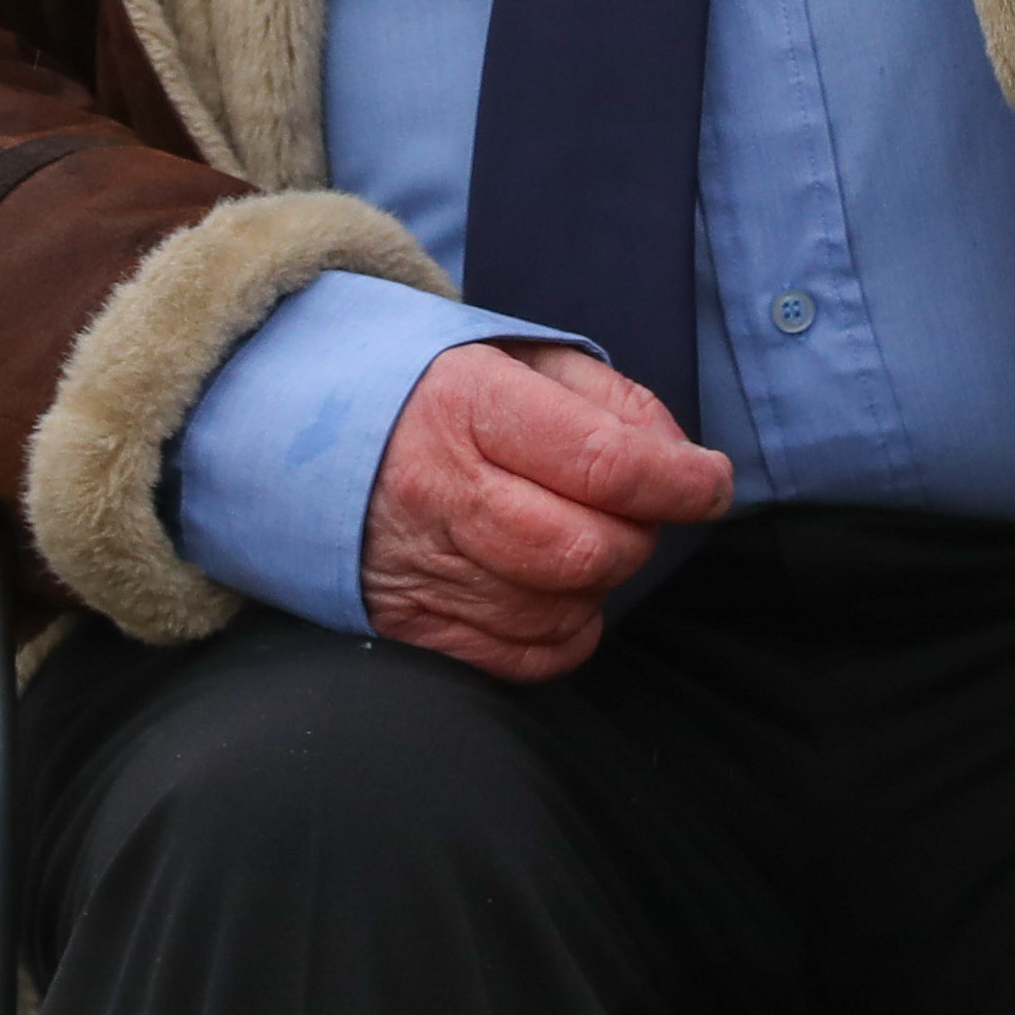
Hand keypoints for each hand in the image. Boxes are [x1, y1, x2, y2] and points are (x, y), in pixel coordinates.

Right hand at [355, 340, 729, 678]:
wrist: (303, 432)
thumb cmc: (439, 391)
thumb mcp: (521, 357)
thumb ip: (612, 401)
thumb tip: (681, 462)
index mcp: (469, 404)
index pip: (603, 462)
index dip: (679, 482)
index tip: (712, 483)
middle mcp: (440, 490)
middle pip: (586, 550)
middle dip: (640, 536)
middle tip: (638, 510)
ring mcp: (420, 565)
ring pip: (560, 610)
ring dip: (601, 584)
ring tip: (586, 538)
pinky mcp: (410, 623)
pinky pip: (523, 657)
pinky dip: (566, 632)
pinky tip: (559, 590)